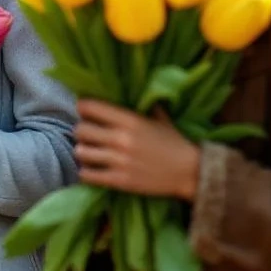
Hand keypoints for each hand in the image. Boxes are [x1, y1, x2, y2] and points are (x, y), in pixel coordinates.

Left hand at [75, 100, 200, 200]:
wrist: (191, 172)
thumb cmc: (174, 143)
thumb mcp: (158, 118)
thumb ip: (141, 104)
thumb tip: (126, 89)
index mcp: (130, 120)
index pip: (89, 107)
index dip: (83, 108)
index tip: (86, 112)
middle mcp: (121, 138)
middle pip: (80, 130)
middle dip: (82, 131)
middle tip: (88, 135)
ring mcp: (120, 160)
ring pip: (80, 152)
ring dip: (83, 152)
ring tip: (90, 152)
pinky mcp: (120, 181)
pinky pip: (88, 175)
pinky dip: (86, 172)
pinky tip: (92, 169)